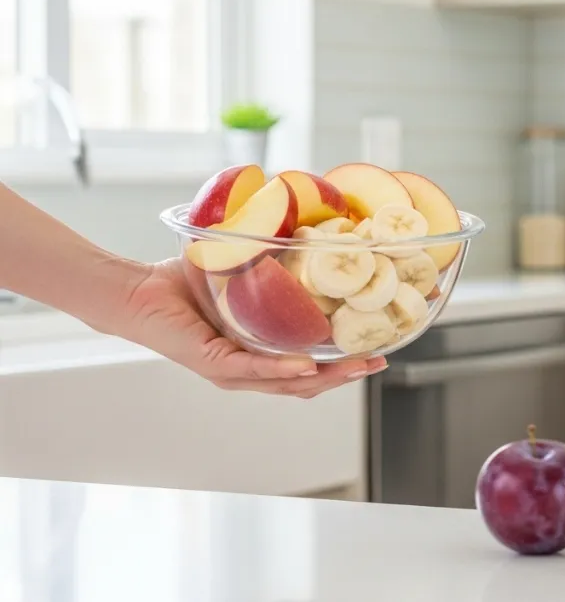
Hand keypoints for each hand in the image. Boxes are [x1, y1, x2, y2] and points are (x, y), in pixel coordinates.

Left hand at [119, 258, 386, 397]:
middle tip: (378, 361)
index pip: (307, 371)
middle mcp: (246, 372)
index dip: (342, 367)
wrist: (136, 291)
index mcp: (256, 356)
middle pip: (307, 385)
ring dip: (327, 377)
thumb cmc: (182, 285)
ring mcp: (230, 372)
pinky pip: (253, 369)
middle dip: (346, 375)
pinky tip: (308, 365)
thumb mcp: (240, 275)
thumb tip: (302, 229)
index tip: (375, 353)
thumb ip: (268, 263)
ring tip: (357, 365)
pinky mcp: (212, 363)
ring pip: (288, 384)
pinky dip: (283, 369)